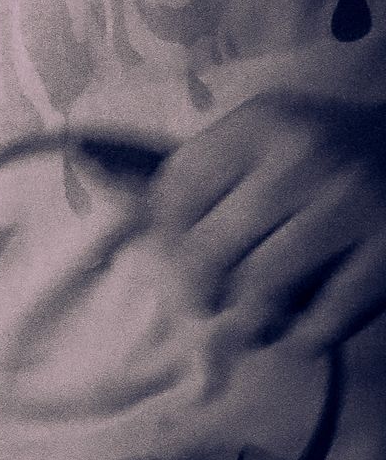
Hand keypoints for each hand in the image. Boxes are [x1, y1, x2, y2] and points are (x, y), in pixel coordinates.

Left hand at [149, 93, 385, 352]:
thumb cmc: (324, 149)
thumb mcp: (265, 136)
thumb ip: (205, 170)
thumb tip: (109, 198)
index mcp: (261, 122)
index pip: (177, 191)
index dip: (158, 238)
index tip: (164, 259)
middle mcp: (303, 157)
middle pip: (209, 249)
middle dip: (193, 290)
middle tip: (199, 305)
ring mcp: (349, 205)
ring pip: (260, 289)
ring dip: (244, 320)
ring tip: (246, 323)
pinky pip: (322, 320)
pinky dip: (300, 337)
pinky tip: (298, 329)